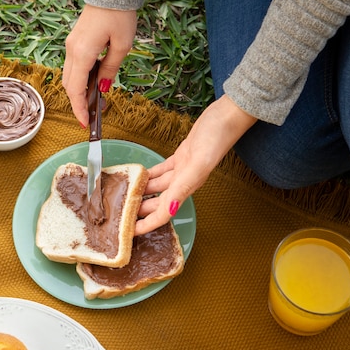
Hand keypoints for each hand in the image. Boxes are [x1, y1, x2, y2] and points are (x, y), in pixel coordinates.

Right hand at [62, 5, 136, 125]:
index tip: (84, 124)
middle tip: (92, 117)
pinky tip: (94, 84)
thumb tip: (102, 89)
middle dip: (79, 103)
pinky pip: (74, 66)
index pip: (75, 89)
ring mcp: (71, 45)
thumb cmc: (119, 15)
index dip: (79, 109)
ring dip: (80, 91)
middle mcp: (72, 50)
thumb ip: (110, 70)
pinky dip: (81, 79)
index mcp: (82, 53)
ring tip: (96, 102)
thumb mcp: (122, 46)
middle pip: (69, 85)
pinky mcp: (75, 42)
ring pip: (69, 76)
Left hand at [134, 95, 256, 234]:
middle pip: (158, 202)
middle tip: (121, 216)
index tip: (131, 233)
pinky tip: (140, 176)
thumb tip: (171, 209)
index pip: (164, 212)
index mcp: (187, 186)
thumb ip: (184, 186)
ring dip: (142, 193)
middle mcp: (184, 181)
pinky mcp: (182, 156)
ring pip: (158, 186)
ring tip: (124, 196)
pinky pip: (162, 170)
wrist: (228, 116)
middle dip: (140, 212)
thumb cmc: (217, 137)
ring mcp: (183, 168)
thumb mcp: (200, 162)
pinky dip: (150, 174)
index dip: (147, 224)